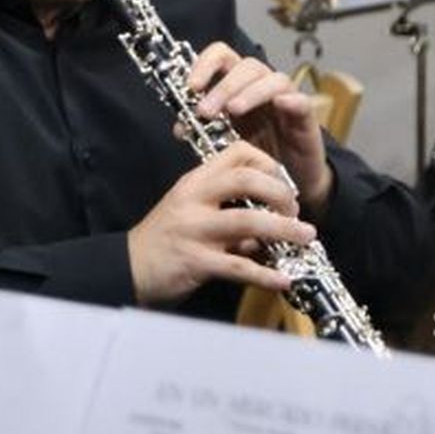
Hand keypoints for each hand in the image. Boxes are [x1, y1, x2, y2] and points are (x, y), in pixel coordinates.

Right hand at [127, 141, 315, 304]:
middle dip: (280, 194)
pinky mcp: (196, 261)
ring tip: (306, 237)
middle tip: (296, 211)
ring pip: (247, 221)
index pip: (236, 154)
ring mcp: (195, 230)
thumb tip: (268, 225)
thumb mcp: (192, 212)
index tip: (284, 183)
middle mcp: (194, 200)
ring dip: (283, 230)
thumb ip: (228, 212)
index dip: (267, 164)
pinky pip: (238, 266)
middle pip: (246, 180)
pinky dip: (265, 274)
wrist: (128, 267)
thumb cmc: (163, 238)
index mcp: (195, 181)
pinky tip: (284, 279)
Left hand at [187, 42, 331, 212]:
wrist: (285, 182)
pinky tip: (280, 104)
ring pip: (273, 79)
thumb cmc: (256, 153)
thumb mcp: (225, 141)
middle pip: (247, 66)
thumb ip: (204, 130)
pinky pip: (301, 101)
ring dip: (250, 92)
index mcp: (239, 86)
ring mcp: (286, 99)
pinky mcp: (305, 118)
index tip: (192, 87)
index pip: (224, 57)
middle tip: (206, 111)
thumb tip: (180, 127)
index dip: (206, 64)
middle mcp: (262, 86)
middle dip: (223, 86)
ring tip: (233, 111)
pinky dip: (290, 100)